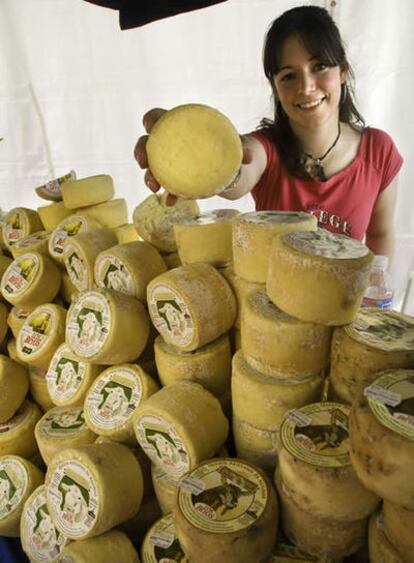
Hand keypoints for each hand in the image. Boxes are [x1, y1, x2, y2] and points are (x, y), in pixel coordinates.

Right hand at [134, 108, 251, 204]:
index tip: (150, 127)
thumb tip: (248, 156)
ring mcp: (170, 165)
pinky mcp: (176, 183)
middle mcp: (170, 145)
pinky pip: (168, 189)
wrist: (234, 169)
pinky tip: (171, 202)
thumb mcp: (236, 144)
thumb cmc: (230, 148)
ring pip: (152, 168)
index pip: (160, 118)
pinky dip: (169, 195)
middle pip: (147, 144)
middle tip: (143, 162)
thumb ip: (240, 146)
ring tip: (154, 187)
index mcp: (180, 127)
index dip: (151, 120)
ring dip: (149, 177)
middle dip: (140, 152)